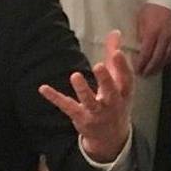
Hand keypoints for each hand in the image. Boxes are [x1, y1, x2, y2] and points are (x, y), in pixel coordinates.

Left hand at [39, 30, 132, 162]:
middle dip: (106, 80)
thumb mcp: (119, 82)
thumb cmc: (116, 102)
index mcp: (124, 93)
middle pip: (111, 92)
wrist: (111, 138)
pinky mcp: (80, 118)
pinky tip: (43, 88)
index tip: (117, 53)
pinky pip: (67, 107)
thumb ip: (114, 56)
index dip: (123, 66)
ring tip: (75, 75)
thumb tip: (115, 33)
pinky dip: (55, 98)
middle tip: (99, 65)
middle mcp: (112, 104)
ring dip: (83, 90)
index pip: (126, 80)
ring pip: (90, 102)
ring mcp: (96, 113)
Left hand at [135, 3, 170, 75]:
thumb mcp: (141, 19)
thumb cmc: (153, 7)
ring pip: (166, 58)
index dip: (141, 64)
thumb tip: (140, 48)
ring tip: (152, 73)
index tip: (137, 70)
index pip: (146, 53)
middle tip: (144, 75)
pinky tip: (162, 64)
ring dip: (158, 67)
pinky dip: (167, 60)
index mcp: (152, 32)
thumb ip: (141, 34)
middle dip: (149, 69)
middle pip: (157, 59)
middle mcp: (163, 38)